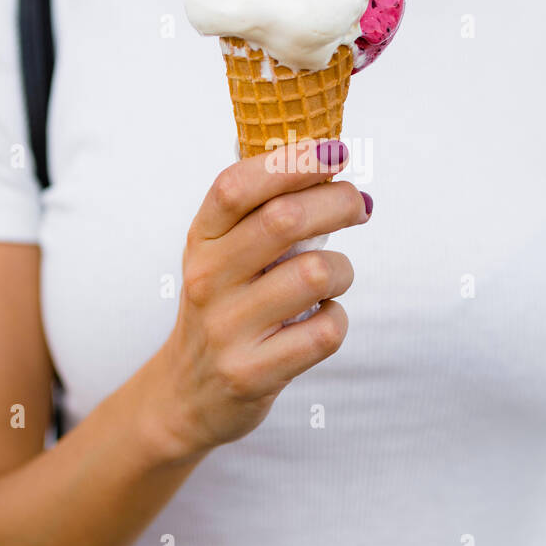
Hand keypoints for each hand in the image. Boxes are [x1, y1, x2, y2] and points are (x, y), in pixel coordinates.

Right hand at [139, 139, 371, 462]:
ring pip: (315, 273)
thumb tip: (327, 158)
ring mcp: (227, 328)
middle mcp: (206, 279)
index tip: (335, 151)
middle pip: (285, 219)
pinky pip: (326, 330)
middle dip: (339, 201)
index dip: (292, 161)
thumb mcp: (221, 254)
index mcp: (201, 240)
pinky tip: (320, 319)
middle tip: (359, 206)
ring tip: (332, 277)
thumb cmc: (224, 307)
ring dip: (343, 269)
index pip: (236, 185)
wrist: (186, 395)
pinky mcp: (253, 372)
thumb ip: (261, 211)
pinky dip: (337, 318)